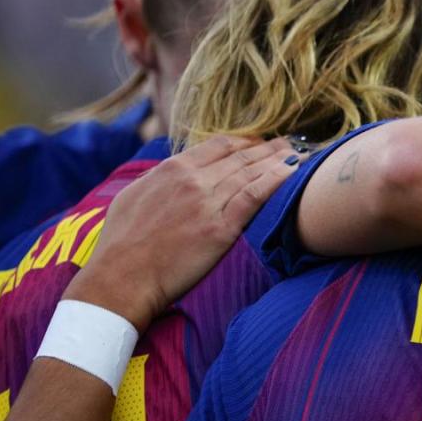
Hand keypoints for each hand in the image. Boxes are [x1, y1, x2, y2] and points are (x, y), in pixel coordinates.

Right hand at [64, 136, 296, 329]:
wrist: (121, 278)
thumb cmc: (120, 243)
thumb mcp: (134, 196)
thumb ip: (159, 178)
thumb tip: (172, 169)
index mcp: (171, 169)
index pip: (219, 145)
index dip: (245, 142)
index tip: (260, 142)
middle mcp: (193, 180)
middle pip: (241, 156)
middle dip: (268, 147)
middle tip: (290, 142)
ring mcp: (209, 203)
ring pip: (252, 173)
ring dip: (279, 159)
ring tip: (301, 153)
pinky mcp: (222, 228)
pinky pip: (256, 196)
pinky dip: (277, 180)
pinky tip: (294, 171)